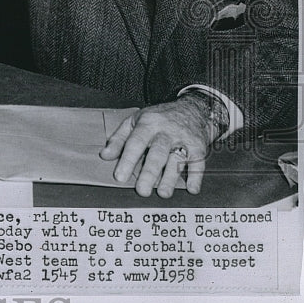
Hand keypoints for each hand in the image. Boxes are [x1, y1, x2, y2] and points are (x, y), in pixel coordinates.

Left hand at [100, 94, 215, 197]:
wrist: (192, 109)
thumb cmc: (159, 118)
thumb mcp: (135, 121)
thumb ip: (119, 139)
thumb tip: (104, 156)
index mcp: (148, 124)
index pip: (135, 142)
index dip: (127, 160)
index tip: (120, 177)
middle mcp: (166, 132)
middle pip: (157, 153)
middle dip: (149, 173)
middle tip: (142, 191)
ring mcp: (184, 140)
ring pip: (177, 160)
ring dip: (170, 178)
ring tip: (162, 193)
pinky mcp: (199, 147)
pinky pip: (198, 163)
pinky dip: (196, 177)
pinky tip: (191, 189)